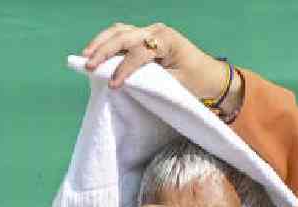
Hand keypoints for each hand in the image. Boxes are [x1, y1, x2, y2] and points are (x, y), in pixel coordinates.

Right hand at [81, 23, 241, 114]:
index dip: (124, 68)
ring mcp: (150, 32)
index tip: (114, 85)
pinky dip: (108, 43)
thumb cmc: (198, 82)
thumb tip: (128, 83)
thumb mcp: (178, 84)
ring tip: (86, 56)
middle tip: (88, 66)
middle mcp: (157, 31)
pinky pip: (123, 36)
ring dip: (101, 43)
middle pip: (123, 35)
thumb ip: (154, 81)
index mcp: (167, 39)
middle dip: (104, 50)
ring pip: (119, 31)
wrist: (212, 77)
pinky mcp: (146, 38)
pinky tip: (96, 53)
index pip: (139, 52)